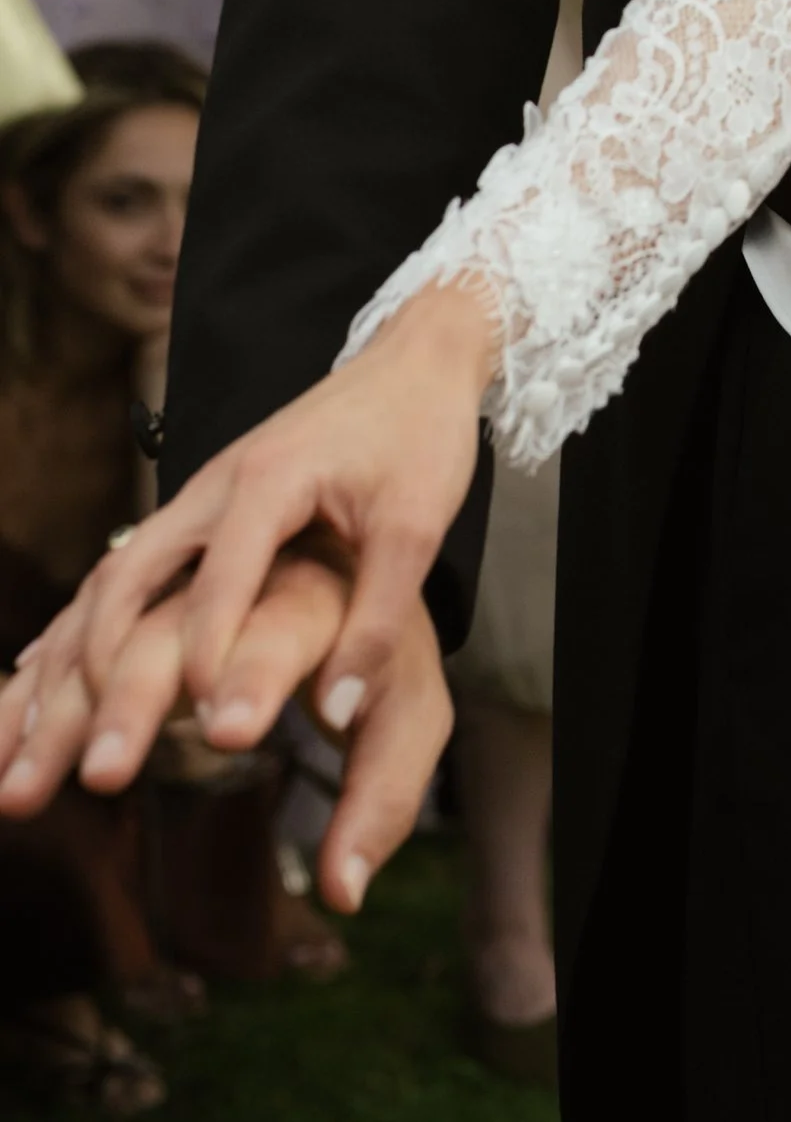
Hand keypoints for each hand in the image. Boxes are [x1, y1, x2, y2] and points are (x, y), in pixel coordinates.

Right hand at [0, 278, 496, 912]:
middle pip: (131, 579)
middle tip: (94, 759)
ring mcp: (193, 499)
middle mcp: (212, 486)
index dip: (213, 653)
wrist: (408, 363)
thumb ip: (383, 617)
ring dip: (71, 658)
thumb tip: (343, 713)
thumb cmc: (418, 439)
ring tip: (34, 745)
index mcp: (269, 480)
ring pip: (109, 580)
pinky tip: (35, 686)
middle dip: (103, 670)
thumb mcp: (420, 524)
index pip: (223, 578)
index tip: (209, 730)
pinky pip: (118, 575)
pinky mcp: (193, 515)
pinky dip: (77, 632)